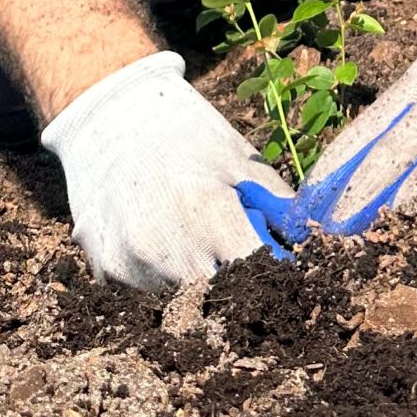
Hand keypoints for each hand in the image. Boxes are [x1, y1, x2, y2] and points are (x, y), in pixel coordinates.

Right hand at [40, 50, 290, 287]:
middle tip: (234, 253)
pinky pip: (149, 295)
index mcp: (208, 213)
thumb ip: (279, 207)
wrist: (111, 115)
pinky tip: (161, 239)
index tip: (278, 267)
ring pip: (184, 302)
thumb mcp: (239, 160)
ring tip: (191, 237)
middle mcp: (167, 248)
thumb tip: (309, 245)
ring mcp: (133, 264)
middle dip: (237, 285)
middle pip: (221, 299)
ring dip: (199, 284)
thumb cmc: (185, 134)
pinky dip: (163, 279)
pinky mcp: (108, 271)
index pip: (258, 275)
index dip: (274, 274)